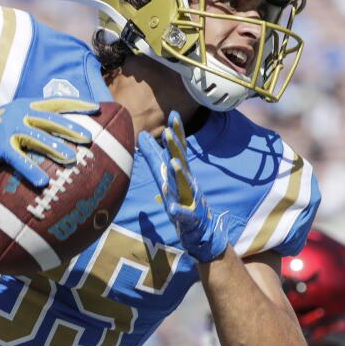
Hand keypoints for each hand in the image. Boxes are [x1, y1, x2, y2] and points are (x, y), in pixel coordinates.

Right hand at [0, 98, 98, 187]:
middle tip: (89, 137)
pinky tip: (43, 181)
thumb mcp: (16, 121)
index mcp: (27, 105)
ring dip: (55, 147)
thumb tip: (62, 134)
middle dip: (71, 127)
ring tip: (72, 159)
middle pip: (50, 119)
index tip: (96, 108)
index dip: (76, 103)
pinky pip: (17, 158)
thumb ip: (36, 124)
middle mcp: (20, 113)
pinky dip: (30, 169)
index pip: (56, 102)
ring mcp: (8, 127)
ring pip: (37, 137)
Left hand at [141, 111, 228, 262]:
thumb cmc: (182, 200)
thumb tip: (142, 134)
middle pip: (181, 162)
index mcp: (181, 174)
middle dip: (176, 147)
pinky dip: (178, 211)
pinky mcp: (189, 218)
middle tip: (168, 131)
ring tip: (173, 163)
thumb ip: (155, 157)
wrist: (201, 232)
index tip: (174, 114)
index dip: (177, 133)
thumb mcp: (166, 177)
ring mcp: (189, 200)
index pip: (179, 150)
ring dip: (178, 174)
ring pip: (183, 186)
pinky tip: (171, 208)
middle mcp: (187, 183)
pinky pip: (183, 215)